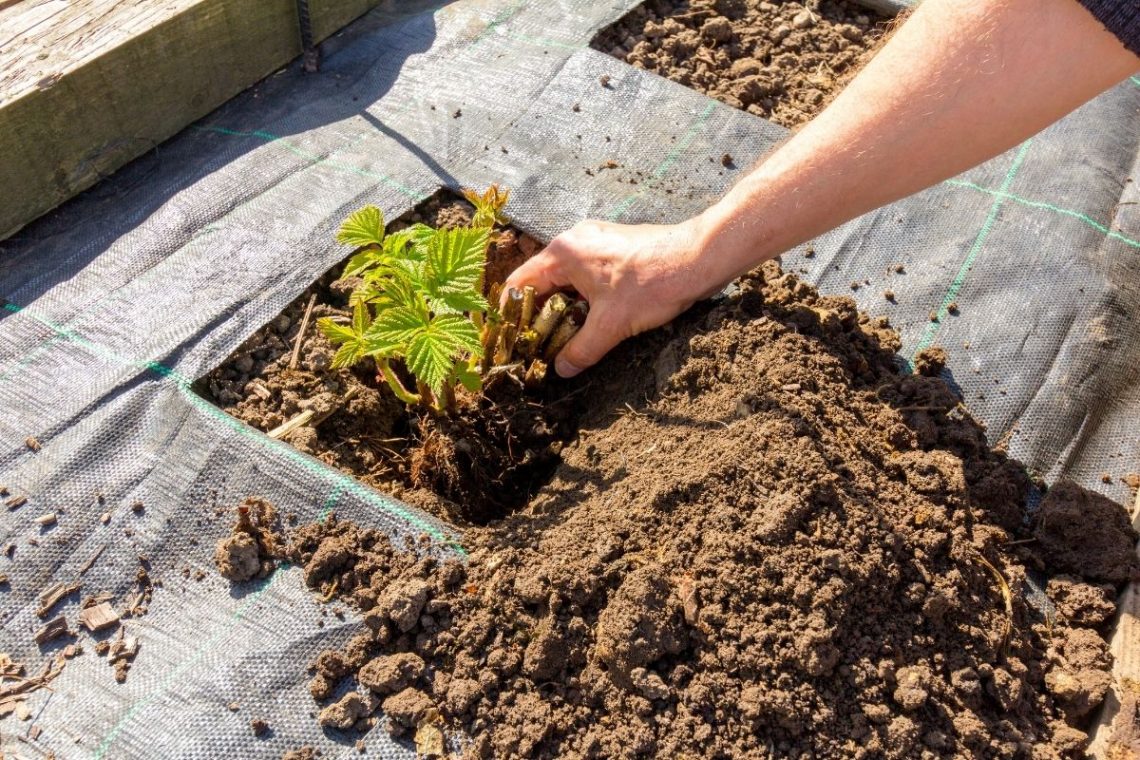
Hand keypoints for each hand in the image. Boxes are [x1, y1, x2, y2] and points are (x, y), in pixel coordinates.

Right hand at [503, 218, 724, 377]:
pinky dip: (583, 297)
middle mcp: (575, 241)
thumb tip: (562, 369)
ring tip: (562, 337)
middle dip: (538, 313)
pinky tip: (590, 319)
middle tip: (536, 343)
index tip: (511, 336)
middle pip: (542, 280)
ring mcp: (596, 242)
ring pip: (567, 279)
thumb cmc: (651, 283)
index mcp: (563, 252)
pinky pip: (587, 275)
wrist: (698, 259)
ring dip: (563, 306)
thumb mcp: (611, 325)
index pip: (520, 282)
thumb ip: (581, 349)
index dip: (512, 312)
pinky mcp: (615, 249)